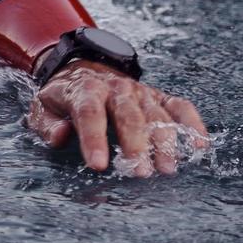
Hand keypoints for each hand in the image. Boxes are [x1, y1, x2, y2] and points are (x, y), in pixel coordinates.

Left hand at [27, 60, 208, 175]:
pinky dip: (192, 124)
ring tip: (168, 169)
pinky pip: (180, 107)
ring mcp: (140, 91)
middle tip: (141, 173)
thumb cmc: (63, 99)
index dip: (94, 140)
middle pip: (128, 116)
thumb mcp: (42, 109)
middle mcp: (116, 88)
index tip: (99, 165)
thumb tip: (61, 136)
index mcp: (84, 90)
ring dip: (164, 142)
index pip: (90, 114)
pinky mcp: (159, 96)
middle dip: (136, 145)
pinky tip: (199, 146)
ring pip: (156, 115)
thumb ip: (47, 125)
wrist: (82, 69)